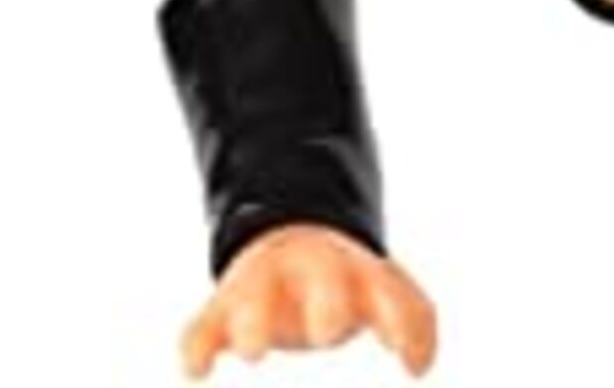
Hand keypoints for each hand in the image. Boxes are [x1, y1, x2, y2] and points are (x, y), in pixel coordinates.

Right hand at [181, 224, 436, 378]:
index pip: (387, 290)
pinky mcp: (223, 306)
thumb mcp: (386, 293)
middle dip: (326, 305)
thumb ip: (416, 326)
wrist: (288, 241)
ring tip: (255, 353)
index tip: (407, 365)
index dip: (399, 322)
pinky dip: (196, 346)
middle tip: (327, 335)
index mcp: (357, 270)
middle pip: (320, 278)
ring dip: (253, 322)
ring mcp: (262, 284)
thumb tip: (417, 365)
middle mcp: (308, 271)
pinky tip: (196, 373)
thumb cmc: (349, 286)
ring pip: (253, 296)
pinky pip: (202, 324)